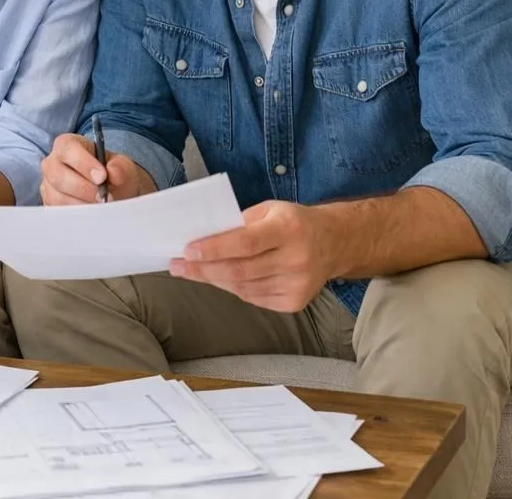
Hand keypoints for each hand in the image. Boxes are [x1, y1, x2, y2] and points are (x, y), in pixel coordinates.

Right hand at [39, 133, 155, 205]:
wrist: (112, 191)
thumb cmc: (112, 173)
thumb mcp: (122, 166)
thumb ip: (119, 167)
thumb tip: (113, 174)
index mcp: (67, 145)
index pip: (68, 149)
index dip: (84, 163)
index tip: (102, 177)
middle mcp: (52, 163)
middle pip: (58, 175)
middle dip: (84, 189)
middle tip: (104, 197)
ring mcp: (48, 185)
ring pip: (57, 197)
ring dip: (82, 204)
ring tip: (101, 206)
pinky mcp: (49, 204)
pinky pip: (58, 212)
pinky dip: (77, 215)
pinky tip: (91, 214)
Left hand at [169, 200, 333, 311]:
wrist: (333, 243)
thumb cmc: (293, 222)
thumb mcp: (269, 209)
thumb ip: (239, 223)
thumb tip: (203, 238)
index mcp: (288, 229)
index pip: (245, 243)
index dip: (214, 249)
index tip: (187, 250)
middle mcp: (296, 259)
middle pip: (240, 270)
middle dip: (203, 269)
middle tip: (177, 266)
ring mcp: (297, 285)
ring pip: (243, 288)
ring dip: (213, 279)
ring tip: (192, 271)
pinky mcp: (295, 302)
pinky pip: (253, 298)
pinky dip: (233, 288)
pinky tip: (220, 278)